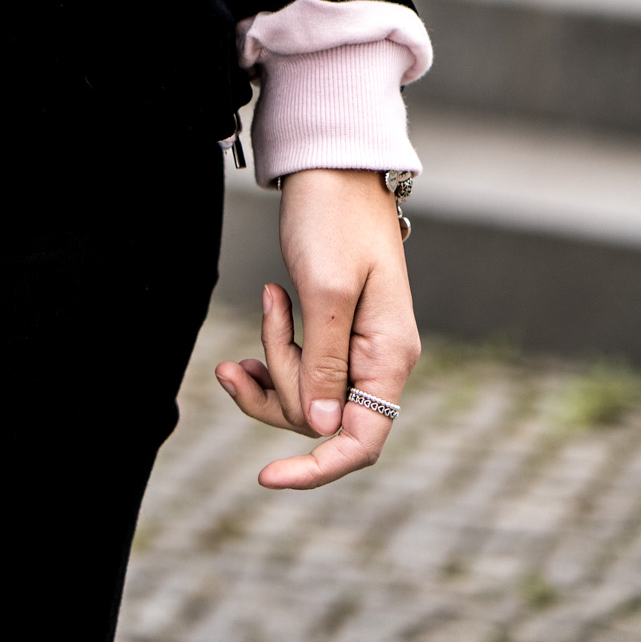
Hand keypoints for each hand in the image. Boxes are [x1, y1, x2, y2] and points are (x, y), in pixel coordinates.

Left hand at [214, 168, 419, 488]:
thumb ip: (325, 361)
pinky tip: (253, 328)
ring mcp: (356, 346)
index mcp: (390, 356)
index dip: (317, 468)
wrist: (332, 163)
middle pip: (322, 418)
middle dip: (279, 384)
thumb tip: (324, 428)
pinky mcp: (332, 328)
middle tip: (260, 322)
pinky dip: (271, 356)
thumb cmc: (334, 217)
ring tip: (250, 321)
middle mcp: (379, 360)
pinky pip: (301, 367)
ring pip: (306, 395)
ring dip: (268, 370)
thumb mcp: (325, 290)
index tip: (266, 477)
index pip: (361, 442)